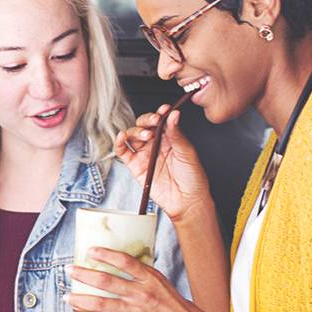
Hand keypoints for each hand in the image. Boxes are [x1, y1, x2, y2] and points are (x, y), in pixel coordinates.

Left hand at [65, 248, 222, 311]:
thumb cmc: (179, 308)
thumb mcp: (163, 284)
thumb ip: (143, 276)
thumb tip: (124, 268)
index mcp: (150, 278)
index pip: (124, 261)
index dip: (105, 254)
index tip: (90, 250)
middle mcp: (141, 292)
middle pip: (106, 281)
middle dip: (84, 275)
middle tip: (69, 270)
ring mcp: (137, 311)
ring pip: (102, 304)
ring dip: (82, 301)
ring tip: (68, 298)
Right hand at [115, 106, 210, 220]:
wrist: (187, 200)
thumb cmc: (192, 178)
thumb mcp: (187, 152)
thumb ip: (176, 134)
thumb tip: (173, 115)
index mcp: (169, 138)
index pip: (160, 120)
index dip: (160, 113)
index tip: (164, 110)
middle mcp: (155, 144)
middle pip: (143, 125)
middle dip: (146, 120)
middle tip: (154, 122)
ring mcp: (144, 154)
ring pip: (132, 135)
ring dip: (136, 131)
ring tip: (146, 135)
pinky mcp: (135, 166)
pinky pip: (123, 152)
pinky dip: (119, 143)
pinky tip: (122, 137)